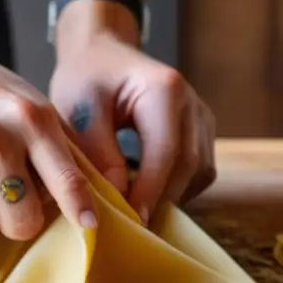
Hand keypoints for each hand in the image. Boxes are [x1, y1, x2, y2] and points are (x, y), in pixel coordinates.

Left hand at [50, 32, 215, 224]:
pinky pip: (198, 171)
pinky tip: (147, 196)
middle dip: (160, 200)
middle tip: (130, 228)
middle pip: (188, 166)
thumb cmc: (86, 78)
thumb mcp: (80, 110)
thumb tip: (119, 194)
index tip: (130, 222)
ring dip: (169, 197)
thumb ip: (99, 151)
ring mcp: (202, 118)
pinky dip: (176, 188)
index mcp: (165, 89)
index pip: (165, 152)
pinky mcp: (202, 132)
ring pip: (198, 173)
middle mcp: (192, 103)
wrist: (101, 54)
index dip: (150, 191)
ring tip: (136, 213)